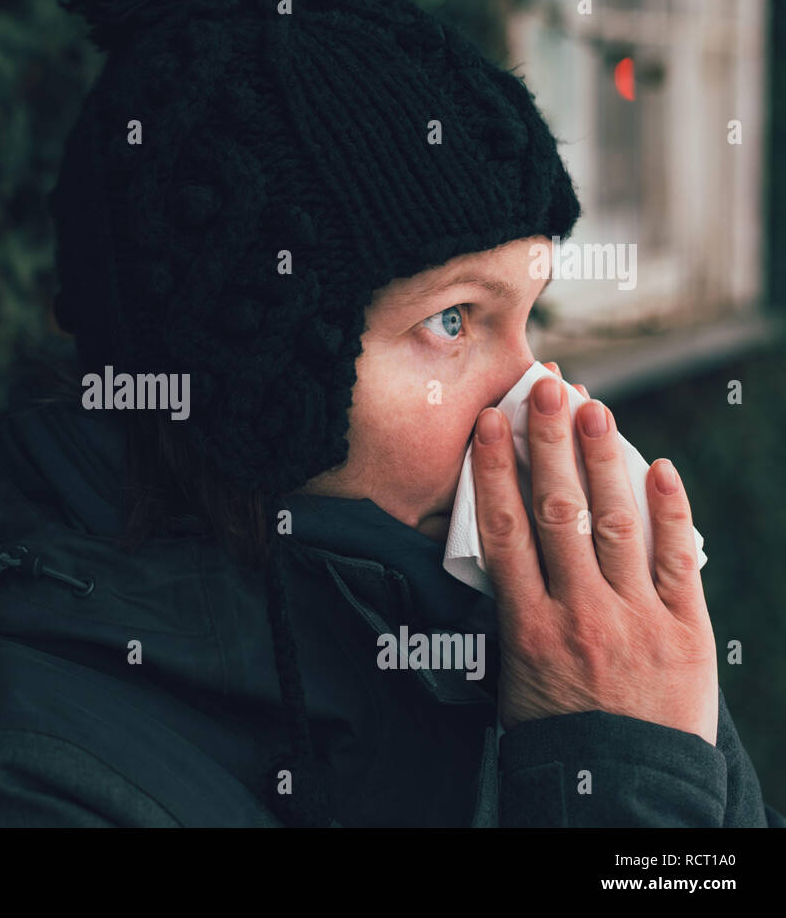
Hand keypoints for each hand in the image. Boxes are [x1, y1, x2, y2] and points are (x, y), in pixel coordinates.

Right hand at [472, 364, 718, 745]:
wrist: (620, 790)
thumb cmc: (556, 732)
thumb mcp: (512, 674)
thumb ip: (514, 610)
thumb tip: (510, 550)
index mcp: (526, 626)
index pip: (504, 530)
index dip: (495, 470)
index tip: (491, 423)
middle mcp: (579, 614)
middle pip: (558, 511)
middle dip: (550, 442)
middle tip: (546, 387)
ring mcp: (635, 619)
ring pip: (614, 524)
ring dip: (603, 459)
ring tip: (595, 407)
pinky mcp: (685, 632)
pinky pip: (676, 561)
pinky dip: (668, 511)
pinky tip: (658, 468)